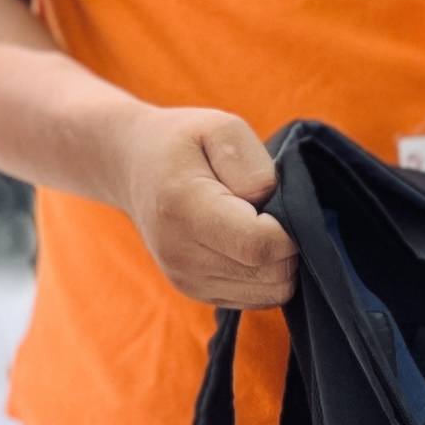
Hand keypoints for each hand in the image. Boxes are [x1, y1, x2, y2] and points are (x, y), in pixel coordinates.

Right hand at [115, 108, 294, 306]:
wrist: (133, 168)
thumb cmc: (182, 142)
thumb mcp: (217, 126)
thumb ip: (249, 162)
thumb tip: (269, 202)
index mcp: (185, 208)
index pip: (260, 245)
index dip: (291, 230)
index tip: (286, 202)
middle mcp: (181, 254)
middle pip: (271, 274)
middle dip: (291, 245)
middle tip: (274, 210)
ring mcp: (187, 280)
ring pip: (271, 292)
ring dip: (280, 262)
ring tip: (259, 224)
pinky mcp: (196, 293)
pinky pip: (258, 298)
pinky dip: (266, 274)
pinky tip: (249, 242)